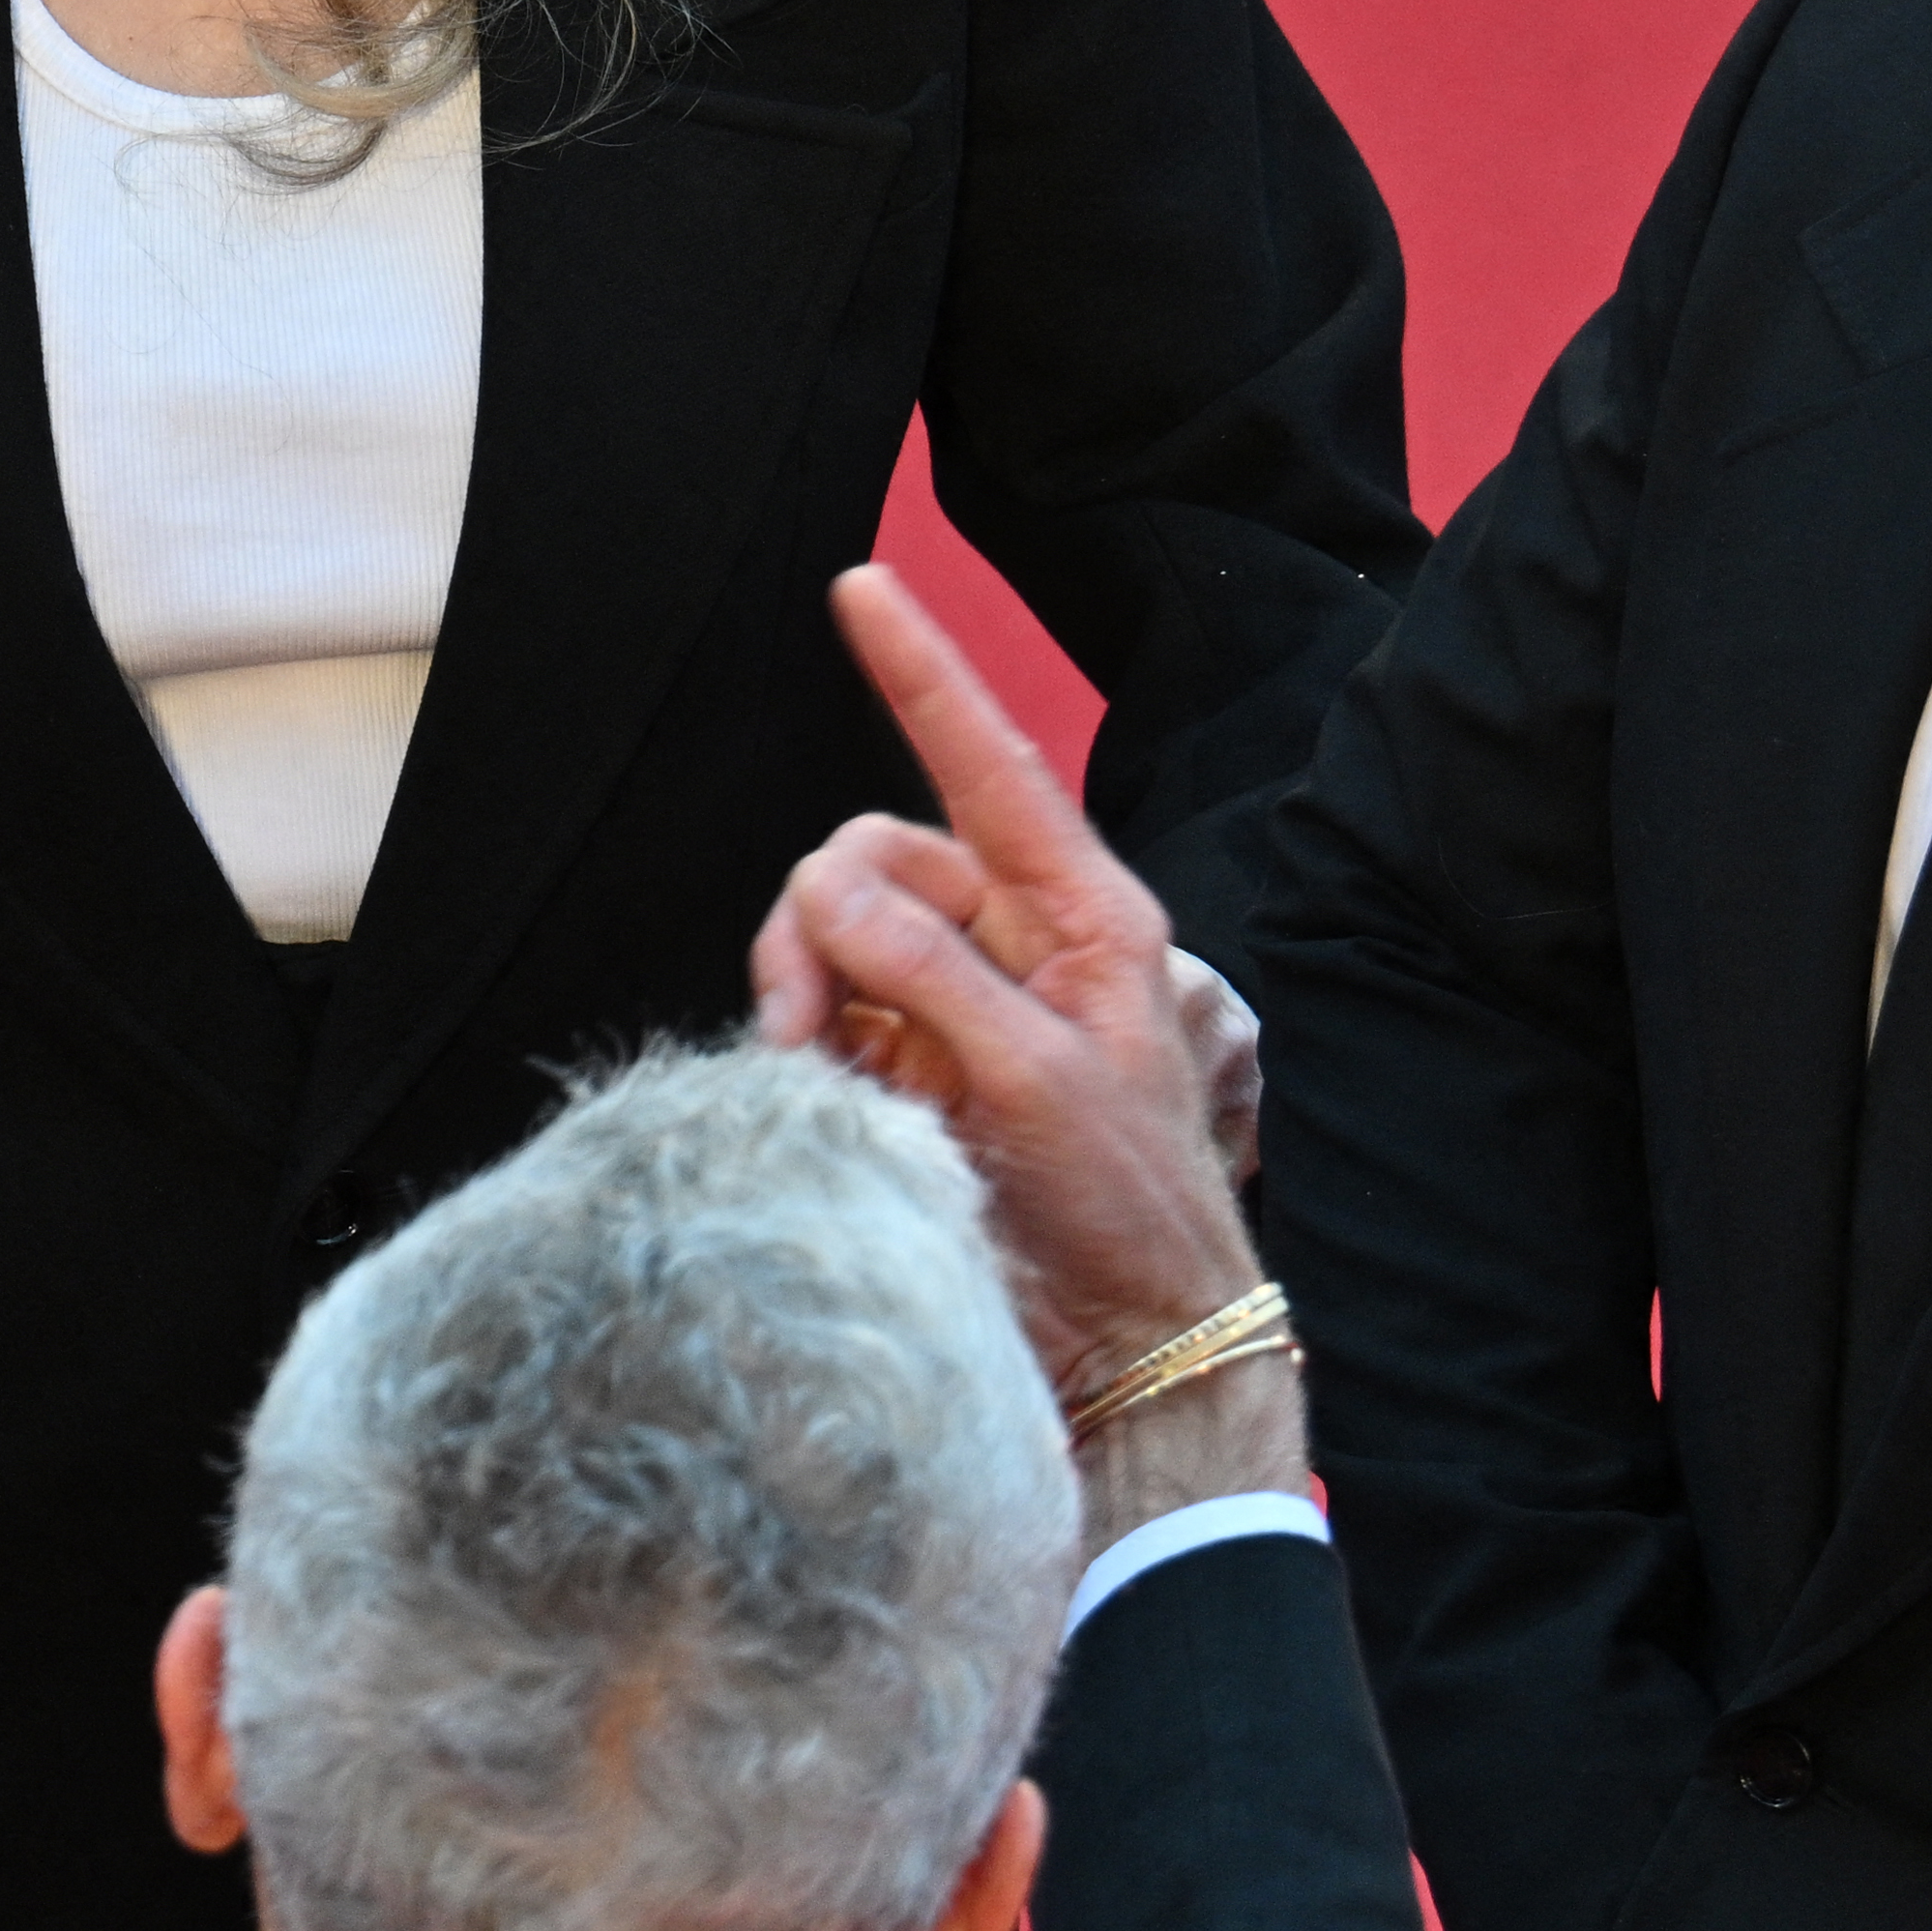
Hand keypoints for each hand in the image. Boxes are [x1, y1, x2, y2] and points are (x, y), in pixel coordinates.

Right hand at [756, 567, 1289, 1419]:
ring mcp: (959, 1003)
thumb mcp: (1038, 1080)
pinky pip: (824, 1006)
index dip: (921, 673)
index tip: (860, 588)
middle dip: (820, 919)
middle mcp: (1017, 939)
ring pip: (834, 930)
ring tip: (810, 1067)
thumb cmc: (1125, 1208)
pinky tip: (820, 1095)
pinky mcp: (911, 1067)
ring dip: (801, 984)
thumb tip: (831, 895)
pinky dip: (803, 1042)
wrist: (1129, 1341)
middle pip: (874, 857)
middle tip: (806, 1025)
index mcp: (1084, 913)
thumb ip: (934, 974)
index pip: (988, 763)